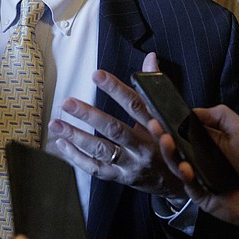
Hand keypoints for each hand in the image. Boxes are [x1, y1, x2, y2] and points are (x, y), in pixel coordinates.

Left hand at [48, 53, 182, 197]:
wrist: (181, 181)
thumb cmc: (171, 141)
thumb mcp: (169, 115)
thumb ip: (155, 86)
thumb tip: (151, 57)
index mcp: (157, 126)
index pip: (135, 104)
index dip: (116, 89)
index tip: (97, 75)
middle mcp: (145, 147)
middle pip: (115, 129)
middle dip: (89, 115)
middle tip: (67, 102)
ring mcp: (132, 165)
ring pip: (102, 150)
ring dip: (76, 136)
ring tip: (56, 124)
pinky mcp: (122, 178)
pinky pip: (96, 169)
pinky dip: (77, 158)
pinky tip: (62, 144)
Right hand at [149, 105, 238, 238]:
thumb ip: (218, 114)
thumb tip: (191, 111)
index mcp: (208, 141)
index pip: (182, 130)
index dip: (169, 122)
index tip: (157, 112)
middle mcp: (200, 158)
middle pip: (174, 146)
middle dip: (162, 135)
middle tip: (153, 125)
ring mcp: (198, 177)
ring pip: (176, 164)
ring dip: (168, 152)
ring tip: (164, 140)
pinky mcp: (200, 195)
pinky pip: (188, 185)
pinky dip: (186, 175)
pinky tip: (187, 168)